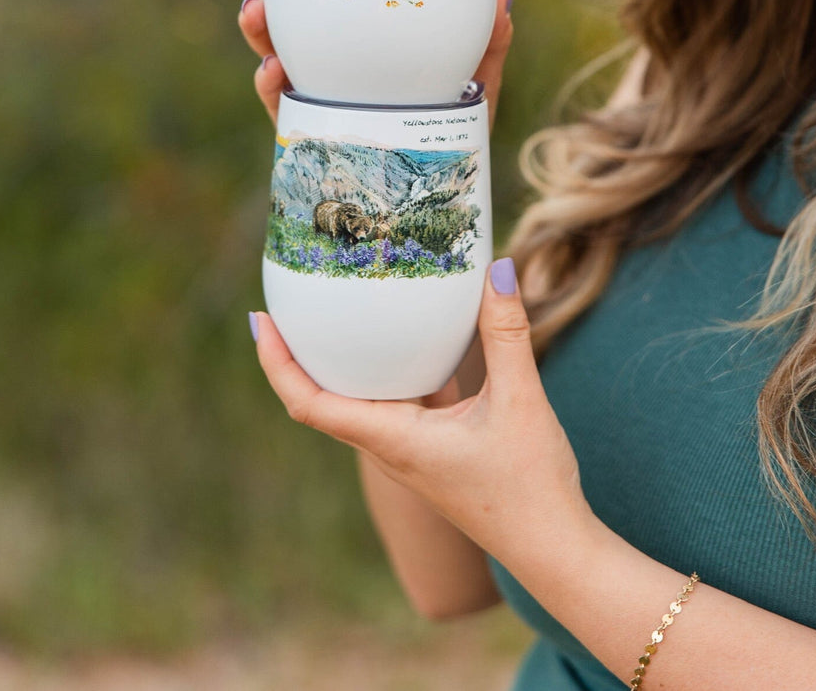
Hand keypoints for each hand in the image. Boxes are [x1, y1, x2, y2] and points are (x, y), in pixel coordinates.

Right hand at [238, 0, 514, 127]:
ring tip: (254, 11)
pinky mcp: (312, 142)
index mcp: (367, 48)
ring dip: (260, 34)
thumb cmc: (453, 134)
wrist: (442, 201)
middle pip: (292, 21)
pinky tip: (273, 71)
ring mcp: (320, 105)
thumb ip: (488, 43)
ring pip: (276, 61)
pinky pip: (285, 115)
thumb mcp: (475, 83)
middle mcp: (334, 71)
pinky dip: (273, 91)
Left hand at [251, 259, 592, 564]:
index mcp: (393, 440)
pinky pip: (395, 401)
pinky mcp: (432, 448)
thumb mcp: (520, 400)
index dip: (277, 363)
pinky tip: (408, 336)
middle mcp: (389, 446)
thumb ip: (506, 333)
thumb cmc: (532, 486)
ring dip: (340, 360)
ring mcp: (409, 450)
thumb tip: (495, 267)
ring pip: (358, 399)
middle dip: (297, 352)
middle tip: (293, 297)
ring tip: (338, 307)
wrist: (555, 549)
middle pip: (321, 398)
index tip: (259, 320)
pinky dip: (388, 368)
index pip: (309, 404)